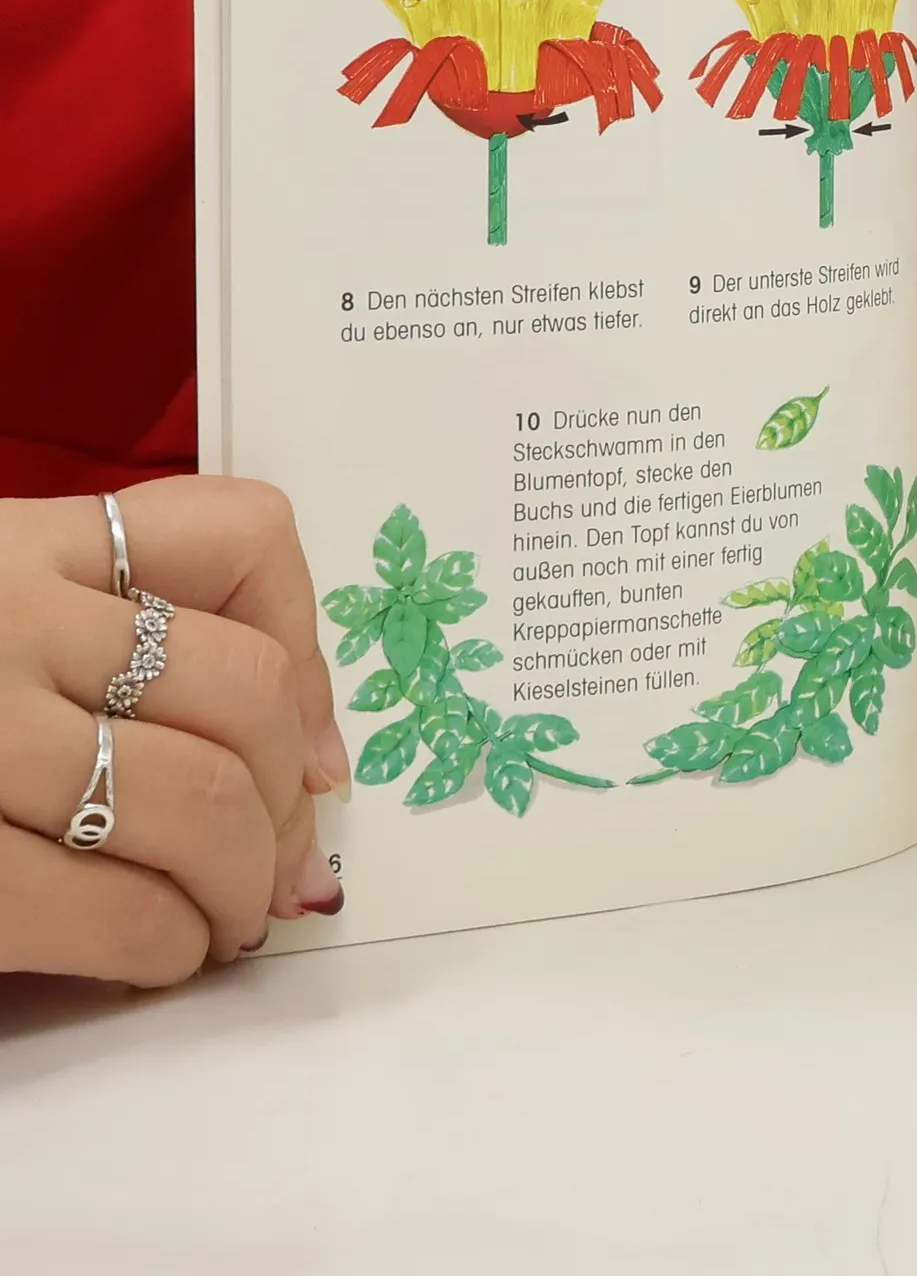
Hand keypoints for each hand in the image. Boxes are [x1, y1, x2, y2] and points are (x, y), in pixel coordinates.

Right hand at [0, 477, 347, 985]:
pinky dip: (163, 944)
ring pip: (196, 795)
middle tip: (275, 865)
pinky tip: (158, 954)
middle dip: (286, 804)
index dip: (310, 655)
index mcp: (19, 542)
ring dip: (242, 883)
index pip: (239, 536)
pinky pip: (102, 902)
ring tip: (226, 920)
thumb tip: (313, 766)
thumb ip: (118, 642)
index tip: (312, 752)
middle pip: (244, 689)